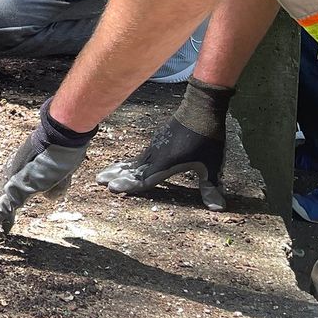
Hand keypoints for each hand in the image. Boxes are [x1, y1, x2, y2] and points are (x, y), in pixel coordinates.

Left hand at [0, 103, 95, 242]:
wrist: (61, 137)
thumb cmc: (63, 151)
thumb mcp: (60, 175)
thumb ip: (55, 187)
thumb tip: (50, 197)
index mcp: (22, 177)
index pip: (7, 199)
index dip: (2, 215)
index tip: (2, 229)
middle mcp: (12, 180)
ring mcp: (10, 184)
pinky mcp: (14, 189)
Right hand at [95, 76, 230, 208]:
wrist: (200, 108)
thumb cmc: (207, 137)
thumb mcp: (212, 164)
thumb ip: (211, 187)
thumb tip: (219, 209)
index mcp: (166, 163)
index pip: (144, 179)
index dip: (129, 185)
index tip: (112, 188)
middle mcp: (156, 155)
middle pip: (132, 169)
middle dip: (116, 176)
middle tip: (99, 180)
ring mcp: (155, 146)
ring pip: (134, 161)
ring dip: (119, 169)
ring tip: (104, 173)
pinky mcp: (157, 139)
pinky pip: (139, 154)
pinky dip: (129, 161)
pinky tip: (127, 164)